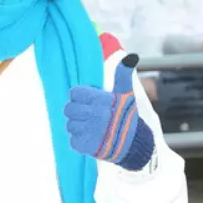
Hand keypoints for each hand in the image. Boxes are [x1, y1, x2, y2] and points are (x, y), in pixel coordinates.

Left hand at [64, 54, 154, 170]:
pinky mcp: (85, 146)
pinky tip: (90, 137)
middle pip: (68, 109)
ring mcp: (89, 131)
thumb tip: (130, 56)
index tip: (87, 100)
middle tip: (88, 114)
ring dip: (77, 126)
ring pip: (69, 125)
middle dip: (76, 111)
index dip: (79, 96)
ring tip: (91, 127)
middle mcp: (94, 115)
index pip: (74, 93)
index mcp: (100, 100)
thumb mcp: (127, 94)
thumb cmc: (127, 117)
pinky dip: (79, 140)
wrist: (134, 144)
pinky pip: (72, 139)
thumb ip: (123, 75)